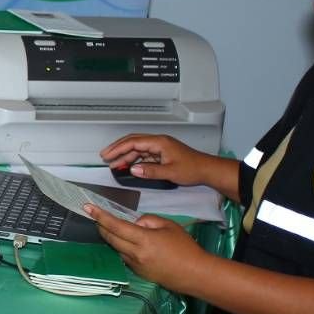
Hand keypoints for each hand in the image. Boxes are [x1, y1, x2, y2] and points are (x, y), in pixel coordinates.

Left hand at [86, 205, 208, 292]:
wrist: (196, 274)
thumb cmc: (185, 247)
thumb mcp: (168, 225)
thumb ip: (148, 220)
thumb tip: (134, 223)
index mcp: (143, 239)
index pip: (115, 225)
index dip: (100, 216)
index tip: (88, 207)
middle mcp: (135, 254)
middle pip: (110, 238)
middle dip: (101, 226)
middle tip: (96, 216)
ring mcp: (135, 265)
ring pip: (116, 248)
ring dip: (112, 238)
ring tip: (113, 228)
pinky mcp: (138, 273)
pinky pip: (124, 257)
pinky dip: (122, 248)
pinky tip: (129, 244)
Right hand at [98, 133, 214, 187]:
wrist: (207, 170)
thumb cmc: (192, 169)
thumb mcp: (171, 172)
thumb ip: (150, 171)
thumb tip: (132, 170)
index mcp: (159, 142)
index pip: (133, 142)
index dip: (118, 148)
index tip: (107, 155)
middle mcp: (158, 142)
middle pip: (133, 142)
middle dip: (118, 149)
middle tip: (105, 157)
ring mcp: (159, 147)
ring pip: (137, 149)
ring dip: (125, 156)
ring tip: (113, 165)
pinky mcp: (161, 154)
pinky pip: (143, 154)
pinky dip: (133, 160)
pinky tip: (127, 167)